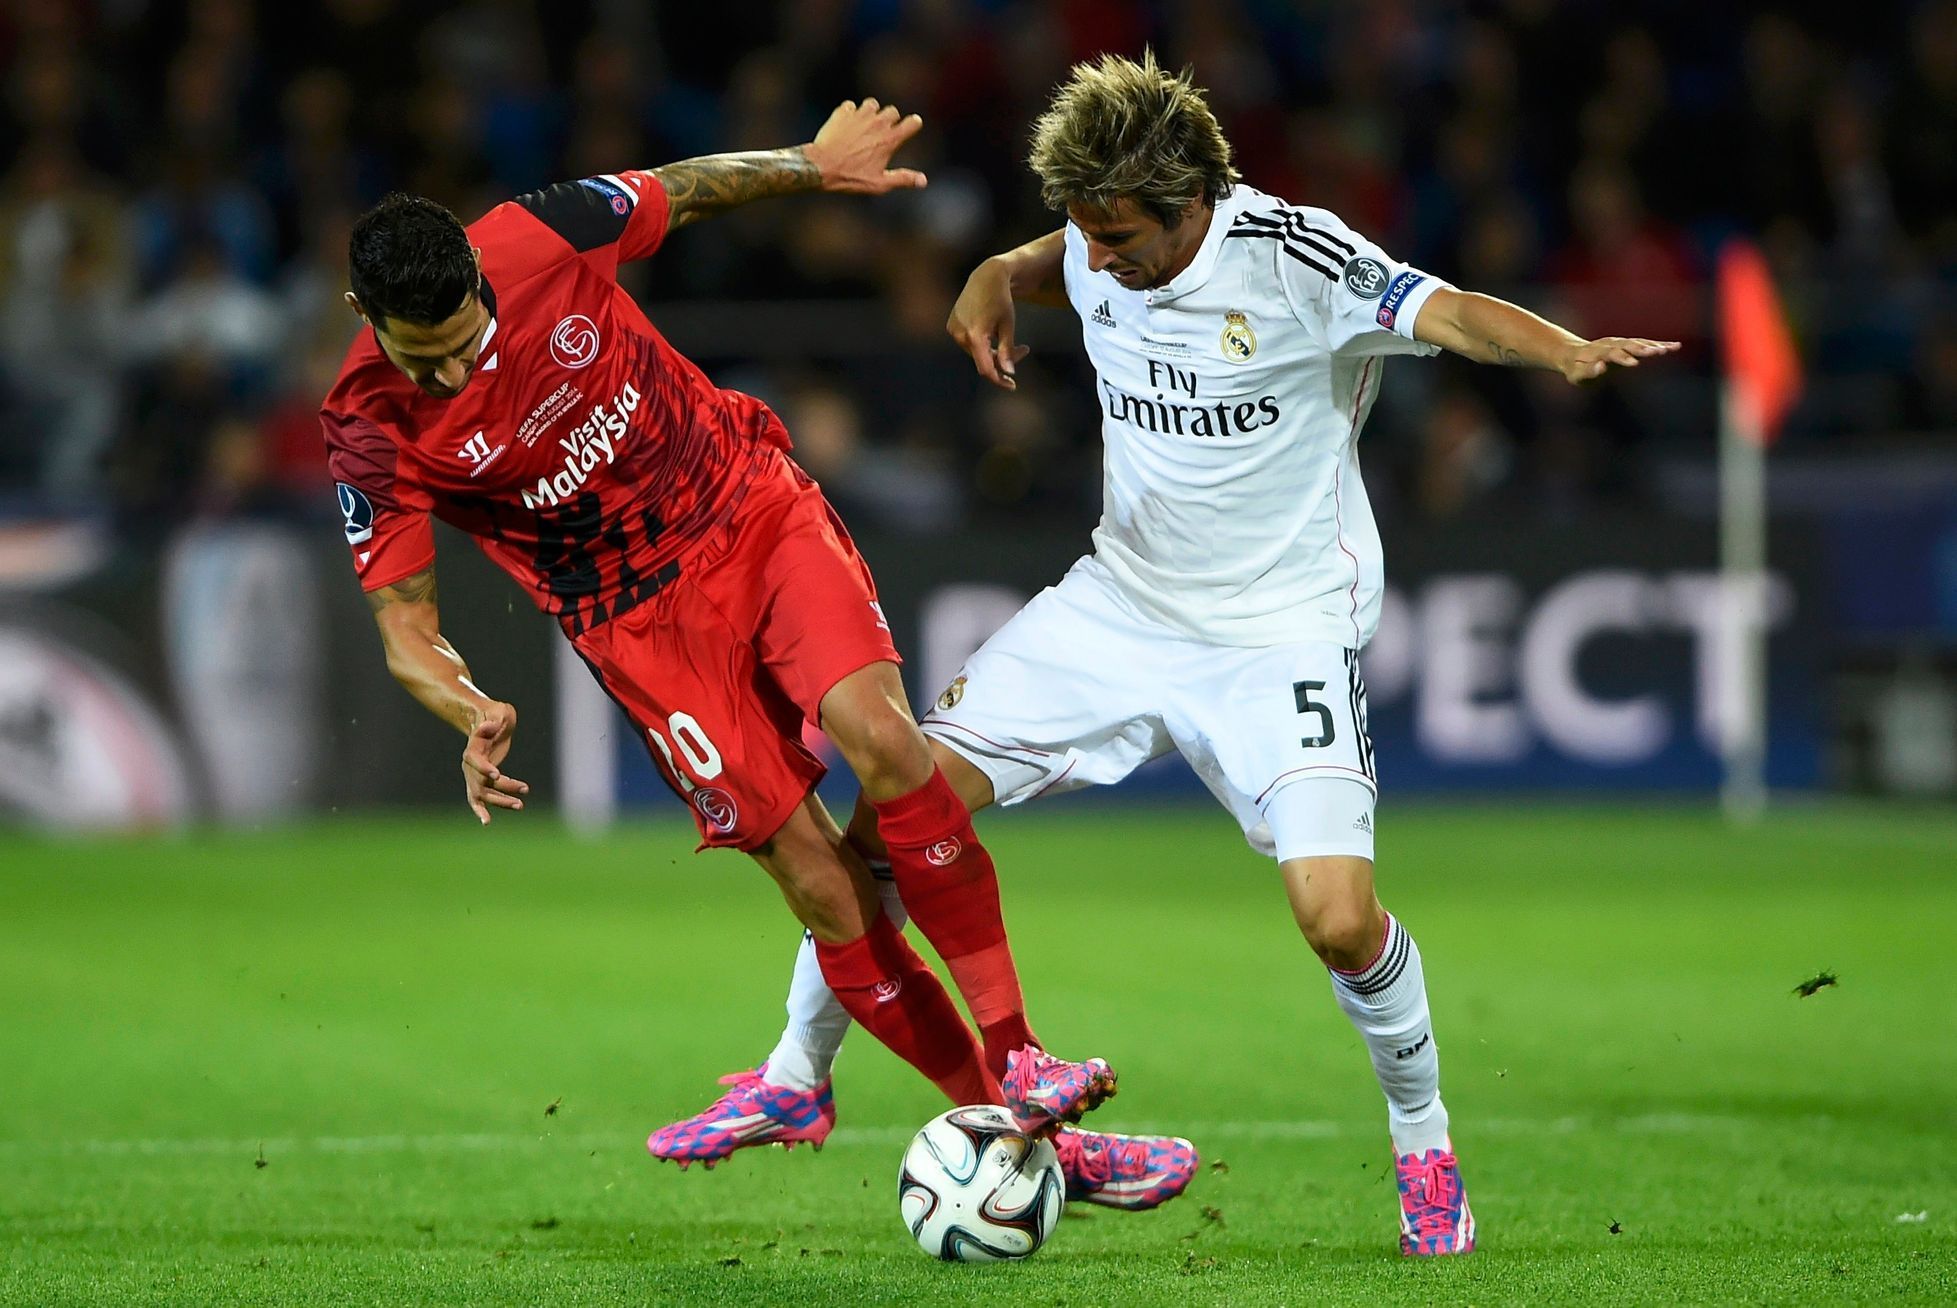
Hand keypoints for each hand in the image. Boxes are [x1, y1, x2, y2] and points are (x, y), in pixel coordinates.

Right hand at [462, 701, 527, 824]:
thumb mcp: (499, 712)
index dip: (484, 767)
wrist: (486, 721)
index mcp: (473, 747)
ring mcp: (474, 773)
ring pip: (481, 794)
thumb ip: (494, 720)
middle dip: (499, 792)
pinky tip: (486, 822)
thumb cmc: (495, 715)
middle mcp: (470, 763)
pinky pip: (480, 797)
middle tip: (521, 798)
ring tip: (520, 805)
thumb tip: (487, 727)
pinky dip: (482, 809)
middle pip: (480, 782)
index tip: (497, 775)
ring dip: (499, 801)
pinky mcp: (481, 778)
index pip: (474, 760)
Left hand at [803, 98, 926, 194]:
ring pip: (872, 104)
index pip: (913, 123)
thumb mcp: (879, 184)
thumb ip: (903, 179)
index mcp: (890, 140)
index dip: (913, 124)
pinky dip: (850, 114)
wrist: (821, 166)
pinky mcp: (843, 112)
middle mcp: (877, 123)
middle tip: (881, 133)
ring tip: (863, 126)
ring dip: (870, 113)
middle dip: (890, 119)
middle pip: (892, 111)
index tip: (910, 128)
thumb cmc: (851, 178)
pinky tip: (845, 126)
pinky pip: (850, 106)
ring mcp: (860, 115)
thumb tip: (923, 181)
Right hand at [947, 259, 1030, 388]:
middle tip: (1023, 350)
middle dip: (1002, 360)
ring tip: (1013, 341)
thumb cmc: (1001, 299)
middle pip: (983, 360)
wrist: (985, 277)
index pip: (985, 368)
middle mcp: (960, 334)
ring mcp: (953, 330)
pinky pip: (969, 344)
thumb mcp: (1008, 325)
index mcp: (975, 335)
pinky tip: (994, 332)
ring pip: (976, 353)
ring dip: (993, 352)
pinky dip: (983, 344)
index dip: (999, 379)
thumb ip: (1007, 350)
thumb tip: (1009, 373)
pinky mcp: (951, 326)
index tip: (1012, 385)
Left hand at [1561, 337, 1680, 383]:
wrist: (1574, 354)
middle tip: (1657, 352)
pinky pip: (1645, 343)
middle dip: (1643, 349)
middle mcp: (1611, 345)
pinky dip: (1660, 344)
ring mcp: (1621, 343)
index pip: (1612, 354)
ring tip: (1671, 349)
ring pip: (1639, 343)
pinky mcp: (1628, 344)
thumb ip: (1587, 371)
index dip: (1623, 358)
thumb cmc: (1575, 368)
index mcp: (1599, 352)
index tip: (1634, 363)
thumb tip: (1601, 366)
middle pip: (1629, 345)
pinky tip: (1676, 346)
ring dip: (1654, 345)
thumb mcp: (1576, 374)